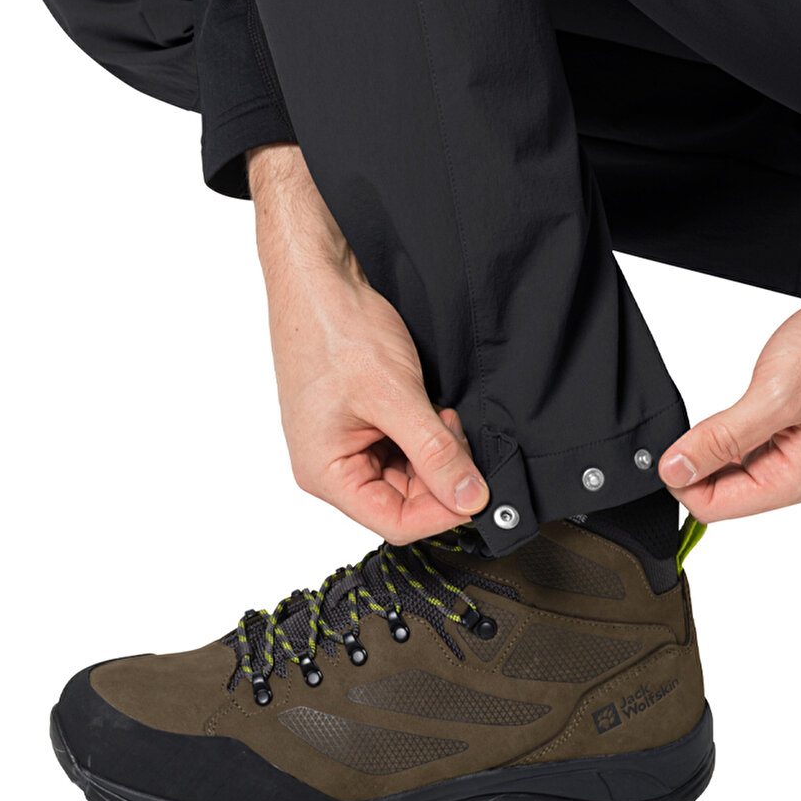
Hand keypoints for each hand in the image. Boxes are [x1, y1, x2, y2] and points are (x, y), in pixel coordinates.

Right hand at [249, 145, 488, 543]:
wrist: (321, 277)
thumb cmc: (334, 329)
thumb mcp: (395, 395)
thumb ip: (434, 452)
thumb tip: (469, 497)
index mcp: (324, 472)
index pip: (395, 523)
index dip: (442, 512)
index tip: (478, 490)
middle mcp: (332, 465)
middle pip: (404, 500)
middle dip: (443, 475)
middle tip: (461, 436)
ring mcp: (348, 442)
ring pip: (409, 474)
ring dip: (438, 452)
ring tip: (444, 414)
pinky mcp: (363, 421)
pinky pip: (404, 446)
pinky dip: (428, 433)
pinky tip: (435, 408)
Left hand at [658, 268, 800, 522]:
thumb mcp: (774, 397)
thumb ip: (721, 440)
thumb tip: (675, 470)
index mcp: (793, 480)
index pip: (713, 508)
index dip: (683, 479)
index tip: (673, 445)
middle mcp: (792, 474)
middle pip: (718, 492)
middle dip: (695, 462)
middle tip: (694, 421)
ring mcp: (788, 452)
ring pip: (726, 468)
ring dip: (711, 443)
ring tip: (725, 407)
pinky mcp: (782, 430)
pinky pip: (739, 445)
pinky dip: (724, 429)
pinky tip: (735, 405)